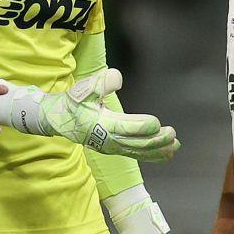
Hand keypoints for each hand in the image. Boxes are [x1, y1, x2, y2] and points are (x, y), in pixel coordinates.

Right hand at [0, 68, 178, 160]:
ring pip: (139, 151)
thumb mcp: (85, 88)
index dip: (145, 126)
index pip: (128, 128)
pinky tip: (167, 154)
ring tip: (175, 146)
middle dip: (157, 140)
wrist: (58, 120)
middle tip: (173, 133)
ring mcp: (112, 147)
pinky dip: (152, 155)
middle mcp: (109, 140)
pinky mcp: (115, 149)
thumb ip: (103, 82)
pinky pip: (136, 154)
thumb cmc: (73, 102)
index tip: (158, 122)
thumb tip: (118, 78)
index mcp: (103, 125)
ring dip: (158, 149)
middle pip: (138, 143)